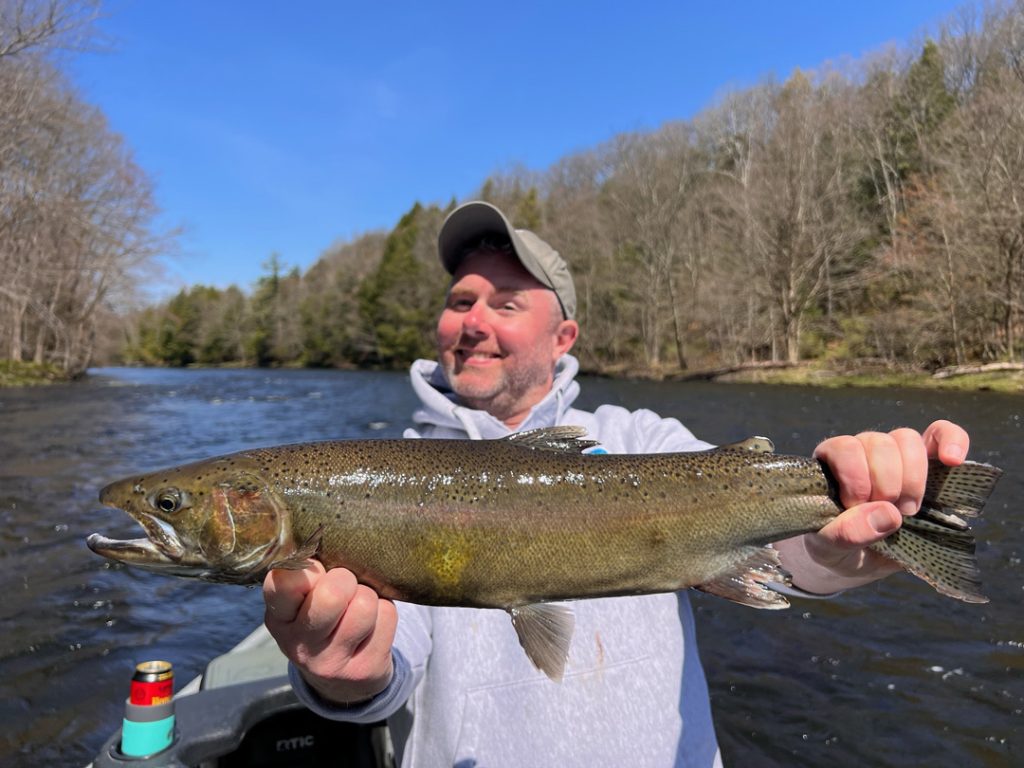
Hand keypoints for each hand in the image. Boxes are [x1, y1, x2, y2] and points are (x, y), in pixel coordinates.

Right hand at [263, 561, 396, 703]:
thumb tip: (332, 538)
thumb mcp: (302, 600)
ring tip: (359, 608)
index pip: (283, 581)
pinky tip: (373, 625)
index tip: (317, 571)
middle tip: (344, 587)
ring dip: (368, 597)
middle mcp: (300, 645)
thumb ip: (308, 574)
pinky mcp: (365, 670)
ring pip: (365, 603)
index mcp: (278, 619)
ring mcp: (332, 662)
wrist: (341, 680)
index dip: (308, 567)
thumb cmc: (322, 618)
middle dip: (346, 580)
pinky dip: (385, 612)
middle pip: (332, 593)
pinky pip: (387, 616)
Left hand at [775, 420, 969, 593]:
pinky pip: (941, 434)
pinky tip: (953, 460)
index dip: (857, 477)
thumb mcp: (829, 548)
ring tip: (908, 510)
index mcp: (830, 464)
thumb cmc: (837, 548)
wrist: (858, 560)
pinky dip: (951, 440)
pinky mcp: (926, 464)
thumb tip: (887, 513)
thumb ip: (847, 533)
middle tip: (887, 514)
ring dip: (913, 477)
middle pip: (879, 443)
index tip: (857, 506)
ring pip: (908, 439)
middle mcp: (861, 451)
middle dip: (887, 483)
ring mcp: (894, 455)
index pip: (845, 447)